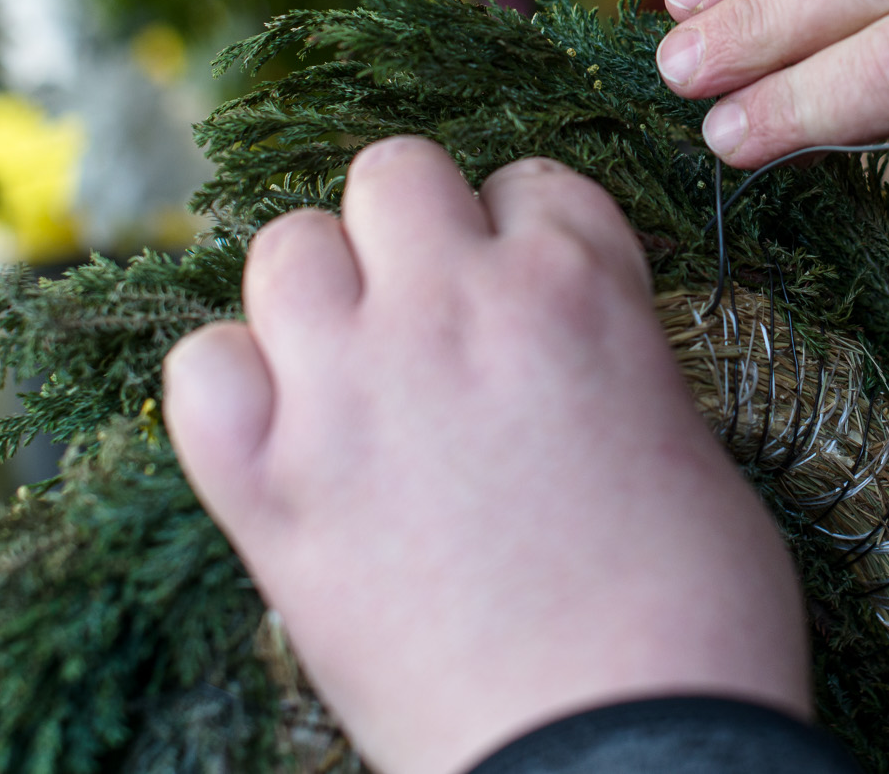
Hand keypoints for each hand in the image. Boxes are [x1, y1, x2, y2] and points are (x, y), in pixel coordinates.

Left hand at [162, 139, 810, 773]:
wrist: (619, 753)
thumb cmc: (690, 617)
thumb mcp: (682, 440)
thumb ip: (607, 357)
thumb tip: (561, 352)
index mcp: (578, 288)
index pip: (527, 183)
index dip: (526, 238)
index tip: (526, 293)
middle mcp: (453, 308)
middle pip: (391, 172)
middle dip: (412, 231)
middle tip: (430, 314)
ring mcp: (349, 389)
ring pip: (284, 245)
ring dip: (317, 295)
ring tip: (350, 367)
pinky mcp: (268, 488)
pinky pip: (199, 368)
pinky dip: (231, 391)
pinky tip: (281, 434)